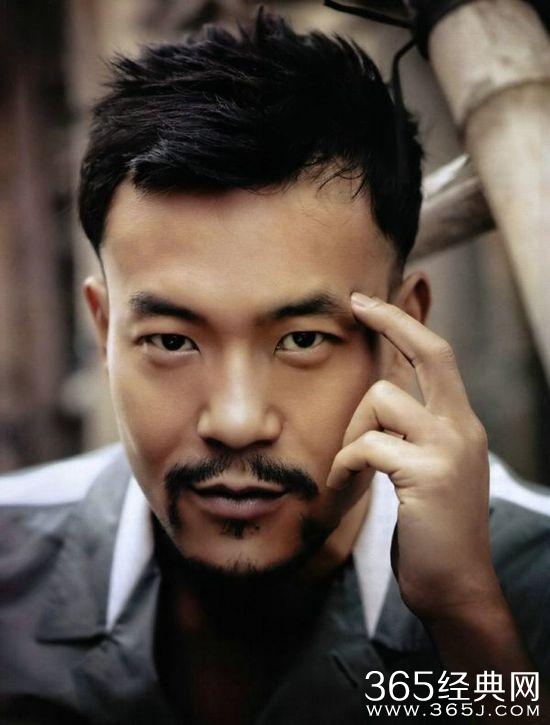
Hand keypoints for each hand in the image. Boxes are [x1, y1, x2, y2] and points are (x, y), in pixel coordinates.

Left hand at [326, 292, 502, 622]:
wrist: (455, 587)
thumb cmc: (432, 531)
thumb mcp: (427, 471)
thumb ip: (410, 433)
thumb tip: (377, 397)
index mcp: (461, 426)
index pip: (439, 359)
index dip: (407, 325)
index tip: (374, 302)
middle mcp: (462, 429)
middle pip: (431, 353)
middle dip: (393, 320)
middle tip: (357, 303)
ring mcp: (448, 450)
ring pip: (382, 401)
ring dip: (351, 433)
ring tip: (350, 467)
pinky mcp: (428, 475)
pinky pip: (366, 446)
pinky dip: (344, 465)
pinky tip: (343, 486)